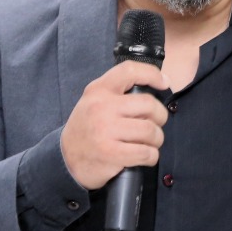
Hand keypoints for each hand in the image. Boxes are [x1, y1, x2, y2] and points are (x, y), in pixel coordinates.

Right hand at [60, 61, 169, 189]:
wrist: (66, 159)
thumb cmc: (88, 129)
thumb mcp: (94, 101)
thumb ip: (118, 92)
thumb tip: (160, 82)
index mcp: (99, 90)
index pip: (129, 71)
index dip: (152, 74)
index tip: (164, 82)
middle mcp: (102, 107)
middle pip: (149, 104)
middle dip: (160, 117)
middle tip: (155, 124)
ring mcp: (105, 130)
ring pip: (150, 130)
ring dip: (157, 139)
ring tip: (150, 142)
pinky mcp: (111, 153)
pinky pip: (146, 152)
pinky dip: (151, 156)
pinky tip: (145, 156)